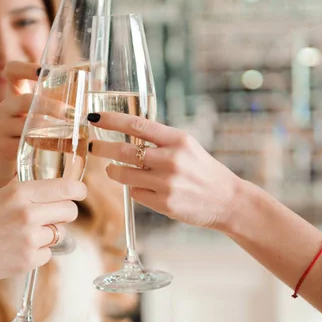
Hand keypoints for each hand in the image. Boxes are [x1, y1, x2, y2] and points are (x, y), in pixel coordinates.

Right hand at [0, 61, 73, 184]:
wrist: (14, 172)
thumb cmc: (36, 139)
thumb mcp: (45, 116)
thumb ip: (61, 101)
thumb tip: (93, 79)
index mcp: (14, 96)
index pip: (11, 72)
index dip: (25, 67)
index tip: (44, 71)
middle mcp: (4, 108)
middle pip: (25, 99)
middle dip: (51, 106)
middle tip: (72, 114)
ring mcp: (0, 128)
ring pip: (27, 124)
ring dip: (53, 128)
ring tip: (74, 133)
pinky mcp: (3, 148)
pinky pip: (27, 143)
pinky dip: (49, 145)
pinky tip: (63, 148)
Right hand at [0, 178, 86, 287]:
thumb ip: (26, 190)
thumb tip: (54, 186)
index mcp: (20, 191)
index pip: (66, 188)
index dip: (78, 191)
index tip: (80, 193)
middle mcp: (28, 213)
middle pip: (70, 211)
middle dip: (64, 213)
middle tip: (52, 216)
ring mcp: (30, 238)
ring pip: (59, 233)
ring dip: (49, 234)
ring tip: (23, 235)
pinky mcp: (29, 259)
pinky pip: (48, 253)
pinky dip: (37, 253)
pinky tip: (17, 250)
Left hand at [87, 112, 241, 229]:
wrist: (228, 200)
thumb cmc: (204, 171)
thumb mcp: (187, 147)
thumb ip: (160, 141)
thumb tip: (127, 134)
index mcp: (178, 140)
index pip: (137, 125)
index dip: (112, 121)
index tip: (94, 117)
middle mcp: (172, 159)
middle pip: (124, 151)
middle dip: (102, 148)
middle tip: (93, 147)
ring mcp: (167, 183)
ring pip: (125, 175)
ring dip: (113, 171)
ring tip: (111, 169)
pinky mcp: (164, 204)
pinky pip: (136, 193)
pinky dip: (135, 189)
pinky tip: (143, 188)